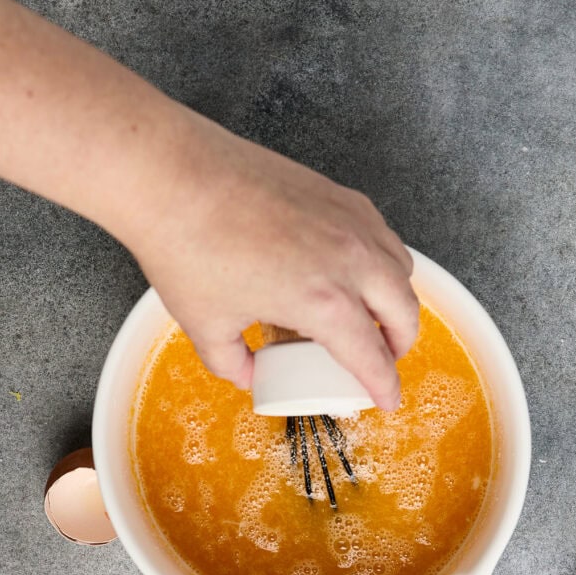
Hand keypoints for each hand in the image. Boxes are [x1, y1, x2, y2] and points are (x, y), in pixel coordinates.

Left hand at [128, 108, 417, 409]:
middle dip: (400, 344)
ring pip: (401, 267)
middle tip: (384, 359)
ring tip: (374, 314)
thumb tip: (248, 374)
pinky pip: (381, 233)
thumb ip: (233, 363)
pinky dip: (382, 259)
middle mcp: (349, 260)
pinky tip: (356, 267)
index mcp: (324, 303)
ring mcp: (348, 221)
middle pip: (404, 311)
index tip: (386, 400)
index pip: (373, 357)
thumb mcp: (207, 327)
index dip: (384, 386)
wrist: (171, 175)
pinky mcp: (337, 193)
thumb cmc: (187, 246)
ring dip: (396, 299)